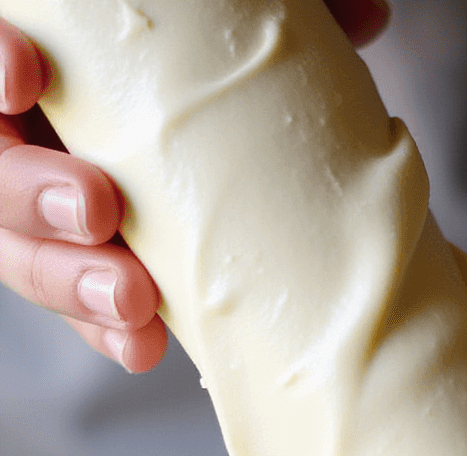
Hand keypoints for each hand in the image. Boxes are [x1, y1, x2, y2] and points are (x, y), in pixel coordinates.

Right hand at [0, 1, 390, 371]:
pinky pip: (76, 307)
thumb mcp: (231, 15)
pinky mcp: (81, 266)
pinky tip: (145, 345)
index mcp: (50, 49)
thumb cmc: (214, 50)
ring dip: (72, 280)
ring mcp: (46, 202)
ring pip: (21, 249)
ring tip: (135, 298)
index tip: (25, 75)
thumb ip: (277, 4)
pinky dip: (109, 330)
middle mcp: (33, 127)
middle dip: (32, 192)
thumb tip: (366, 18)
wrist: (226, 123)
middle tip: (98, 207)